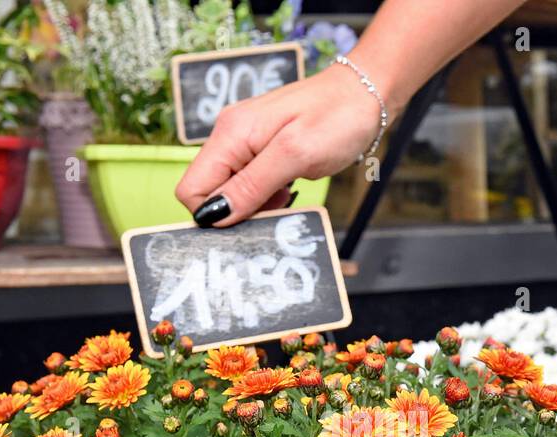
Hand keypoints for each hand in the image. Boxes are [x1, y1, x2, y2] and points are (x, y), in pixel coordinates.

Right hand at [175, 65, 384, 226]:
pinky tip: (287, 191)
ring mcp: (246, 144)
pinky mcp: (262, 151)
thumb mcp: (295, 155)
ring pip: (231, 192)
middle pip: (209, 193)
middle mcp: (230, 138)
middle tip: (273, 212)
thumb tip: (214, 215)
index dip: (213, 214)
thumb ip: (252, 185)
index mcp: (230, 135)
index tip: (247, 222)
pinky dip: (266, 197)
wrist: (365, 94)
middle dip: (235, 213)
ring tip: (285, 197)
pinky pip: (250, 185)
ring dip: (254, 207)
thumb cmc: (337, 118)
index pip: (191, 189)